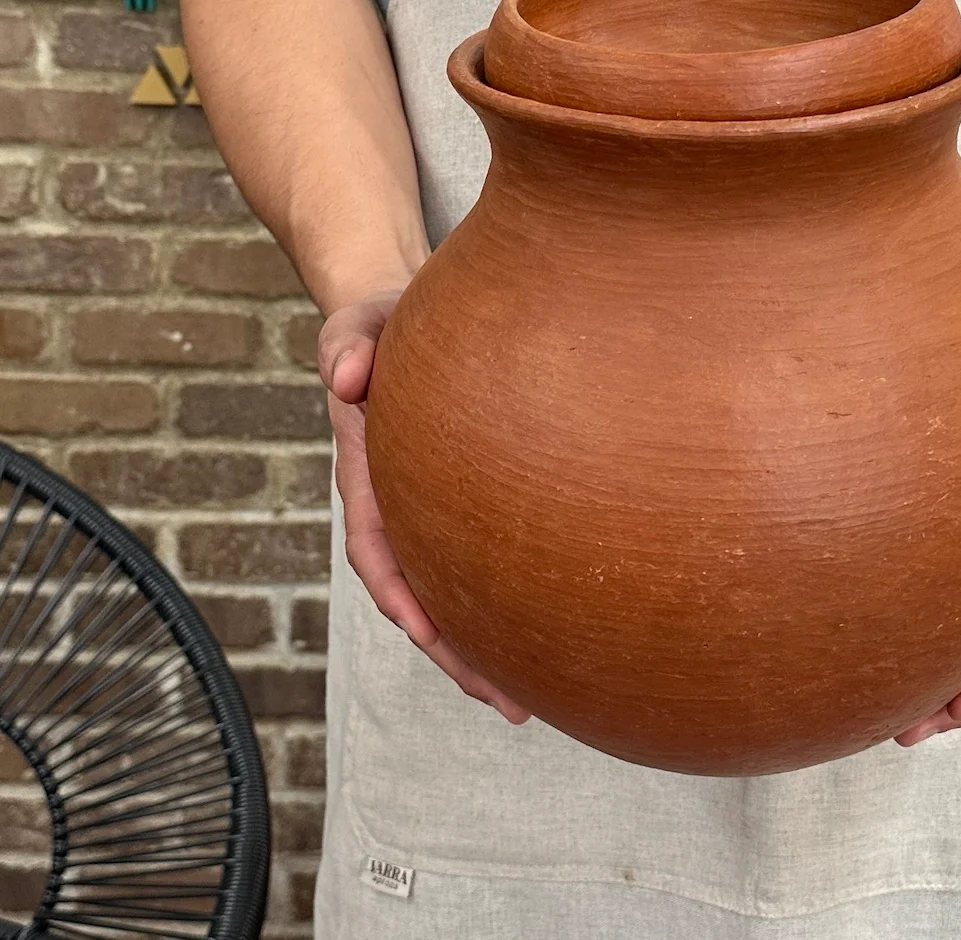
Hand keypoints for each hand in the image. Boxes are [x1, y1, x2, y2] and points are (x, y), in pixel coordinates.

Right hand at [321, 290, 531, 723]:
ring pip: (457, 593)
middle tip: (509, 704)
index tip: (426, 633)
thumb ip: (345, 347)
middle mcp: (399, 504)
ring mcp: (433, 509)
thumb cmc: (379, 324)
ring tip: (534, 703)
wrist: (402, 318)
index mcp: (369, 474)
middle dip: (458, 654)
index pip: (377, 545)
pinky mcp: (470, 500)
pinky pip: (487, 560)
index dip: (399, 591)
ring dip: (487, 650)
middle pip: (423, 595)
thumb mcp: (353, 326)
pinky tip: (554, 634)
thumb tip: (349, 378)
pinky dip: (510, 601)